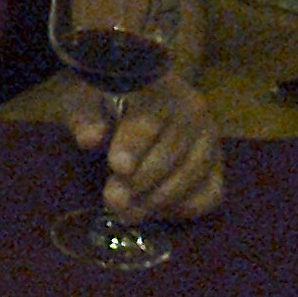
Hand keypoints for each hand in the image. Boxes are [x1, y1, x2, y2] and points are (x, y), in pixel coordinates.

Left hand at [64, 75, 223, 222]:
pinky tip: (155, 212)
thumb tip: (89, 138)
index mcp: (157, 84)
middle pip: (173, 150)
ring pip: (192, 174)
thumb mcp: (81, 100)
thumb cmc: (100, 98)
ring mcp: (208, 136)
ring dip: (159, 199)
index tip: (117, 166)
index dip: (135, 143)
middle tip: (113, 200)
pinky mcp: (216, 162)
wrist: (125, 95)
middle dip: (141, 180)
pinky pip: (210, 192)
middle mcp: (192, 108)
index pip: (150, 117)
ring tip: (127, 212)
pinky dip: (185, 207)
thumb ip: (84, 119)